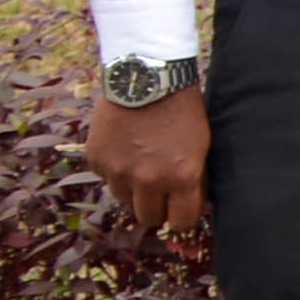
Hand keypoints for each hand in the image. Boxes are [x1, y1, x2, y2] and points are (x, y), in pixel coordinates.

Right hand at [86, 88, 206, 237]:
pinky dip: (113, 168)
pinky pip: (105, 176)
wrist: (147, 78)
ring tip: (141, 164)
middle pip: (148, 218)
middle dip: (156, 209)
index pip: (181, 221)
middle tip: (159, 193)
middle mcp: (148, 180)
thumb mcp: (203, 145)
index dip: (182, 219)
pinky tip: (124, 147)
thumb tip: (200, 205)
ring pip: (123, 198)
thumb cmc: (183, 109)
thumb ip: (198, 178)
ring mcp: (118, 171)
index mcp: (181, 178)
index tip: (180, 213)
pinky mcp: (96, 158)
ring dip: (132, 188)